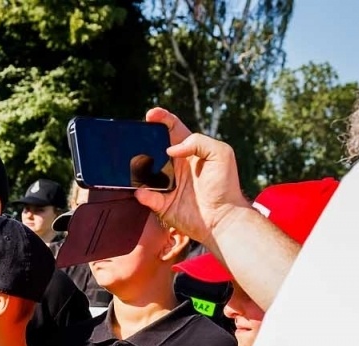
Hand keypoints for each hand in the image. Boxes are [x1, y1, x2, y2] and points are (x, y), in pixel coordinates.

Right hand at [133, 107, 250, 248]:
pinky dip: (143, 194)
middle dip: (143, 141)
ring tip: (133, 163)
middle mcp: (176, 166)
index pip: (173, 130)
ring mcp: (168, 184)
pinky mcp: (162, 203)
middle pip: (154, 148)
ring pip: (145, 172)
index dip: (162, 119)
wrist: (223, 217)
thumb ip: (198, 142)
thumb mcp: (221, 153)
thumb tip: (170, 150)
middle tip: (136, 136)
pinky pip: (146, 196)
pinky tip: (144, 191)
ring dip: (137, 167)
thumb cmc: (225, 185)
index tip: (150, 115)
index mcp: (190, 151)